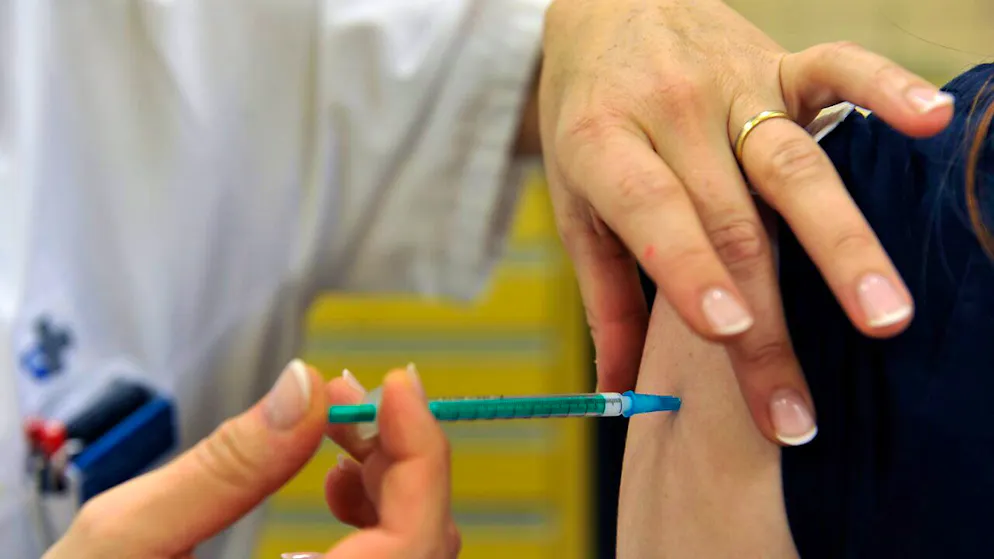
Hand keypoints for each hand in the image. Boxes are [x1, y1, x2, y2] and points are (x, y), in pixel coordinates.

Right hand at [44, 361, 456, 558]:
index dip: (422, 457)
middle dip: (400, 454)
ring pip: (411, 556)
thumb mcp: (122, 544)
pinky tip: (338, 487)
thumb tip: (304, 391)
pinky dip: (374, 517)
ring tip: (338, 434)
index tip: (399, 386)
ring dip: (390, 481)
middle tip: (349, 397)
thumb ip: (222, 470)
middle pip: (422, 544)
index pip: (410, 545)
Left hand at [539, 0, 953, 443]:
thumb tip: (616, 391)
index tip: (729, 332)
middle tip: (798, 407)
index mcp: (603, 143)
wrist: (605, 6)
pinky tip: (931, 122)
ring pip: (794, 166)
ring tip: (885, 315)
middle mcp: (671, 113)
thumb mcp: (573, 198)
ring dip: (842, 244)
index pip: (653, 210)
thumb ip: (602, 293)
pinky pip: (838, 68)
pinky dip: (885, 90)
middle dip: (770, 319)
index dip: (689, 269)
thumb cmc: (588, 117)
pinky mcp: (780, 61)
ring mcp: (732, 84)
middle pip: (732, 220)